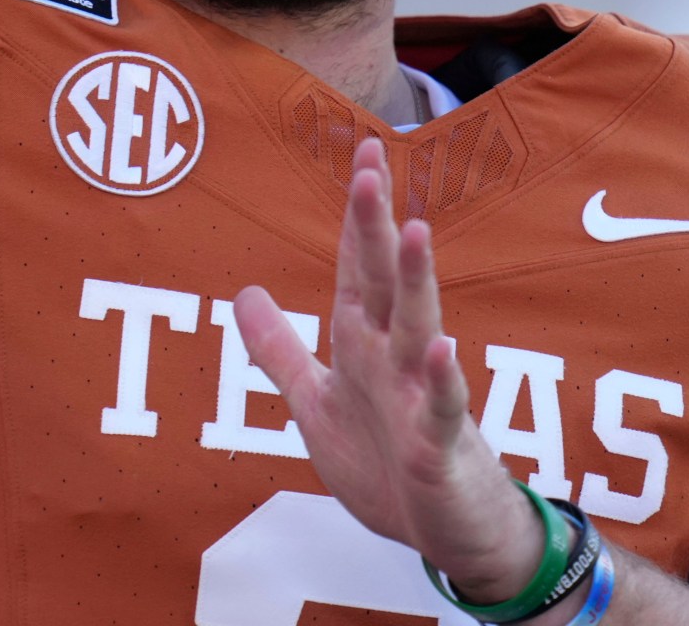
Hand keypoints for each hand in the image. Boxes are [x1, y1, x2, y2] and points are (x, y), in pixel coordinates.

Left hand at [233, 137, 549, 598]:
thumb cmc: (387, 464)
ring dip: (414, 282)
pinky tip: (440, 349)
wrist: (446, 536)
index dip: (355, 215)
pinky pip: (441, 410)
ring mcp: (421, 399)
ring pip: (417, 329)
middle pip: (382, 281)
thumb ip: (280, 350)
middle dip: (374, 225)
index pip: (356, 266)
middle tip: (371, 163)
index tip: (363, 151)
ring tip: (413, 232)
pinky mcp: (439, 448)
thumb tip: (242, 292)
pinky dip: (440, 381)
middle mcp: (395, 358)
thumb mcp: (317, 403)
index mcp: (363, 344)